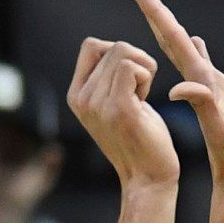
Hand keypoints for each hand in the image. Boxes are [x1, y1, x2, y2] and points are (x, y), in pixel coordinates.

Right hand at [67, 36, 179, 186]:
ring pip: (124, 52)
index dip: (117, 53)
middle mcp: (81, 99)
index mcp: (76, 96)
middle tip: (139, 95)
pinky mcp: (118, 109)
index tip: (128, 82)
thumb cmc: (139, 136)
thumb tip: (110, 47)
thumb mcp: (112, 104)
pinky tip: (145, 102)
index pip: (91, 45)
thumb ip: (104, 78)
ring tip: (141, 99)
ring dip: (144, 70)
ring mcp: (97, 105)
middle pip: (113, 47)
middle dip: (137, 63)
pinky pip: (131, 67)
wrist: (147, 176)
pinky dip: (147, 77)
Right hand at [134, 0, 223, 188]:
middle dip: (159, 17)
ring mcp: (213, 87)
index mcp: (209, 82)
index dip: (158, 16)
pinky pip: (193, 67)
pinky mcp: (213, 98)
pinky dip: (184, 52)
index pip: (178, 41)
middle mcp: (211, 79)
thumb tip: (179, 88)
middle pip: (180, 40)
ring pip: (185, 52)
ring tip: (159, 16)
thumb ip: (205, 105)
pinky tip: (192, 45)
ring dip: (169, 33)